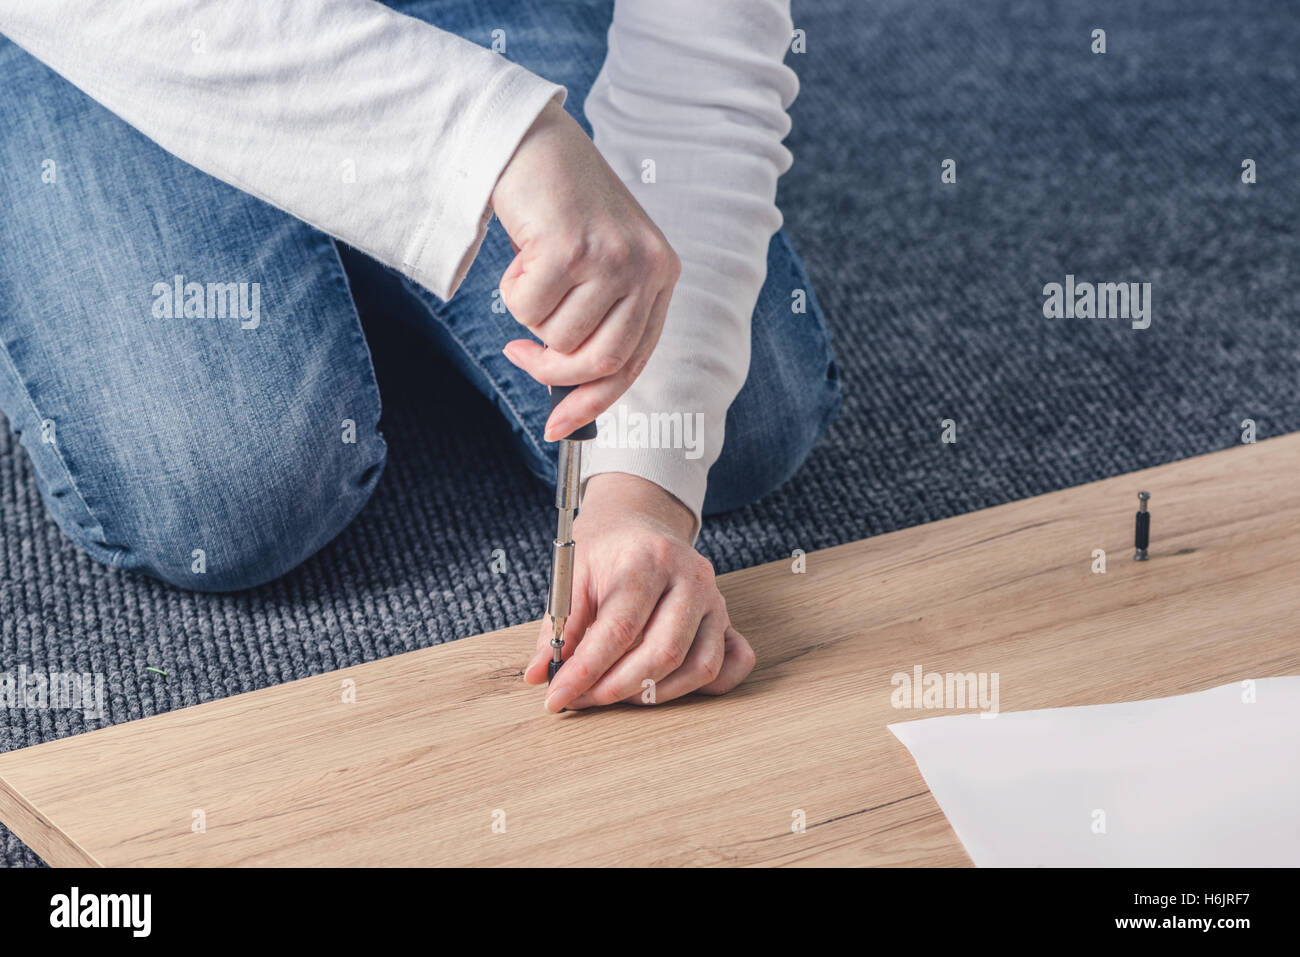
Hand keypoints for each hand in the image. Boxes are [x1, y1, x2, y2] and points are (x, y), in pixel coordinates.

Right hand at [490, 99, 679, 439]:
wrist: (532, 141)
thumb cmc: (560, 206)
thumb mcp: (598, 263)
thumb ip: (600, 316)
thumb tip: (572, 391)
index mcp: (661, 275)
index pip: (633, 361)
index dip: (594, 402)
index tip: (559, 427)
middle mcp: (646, 268)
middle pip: (600, 361)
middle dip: (552, 373)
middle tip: (519, 355)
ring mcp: (612, 257)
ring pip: (557, 336)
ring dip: (529, 315)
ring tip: (531, 269)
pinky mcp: (571, 248)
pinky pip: (527, 308)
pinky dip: (512, 289)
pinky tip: (521, 252)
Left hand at [524, 473, 755, 709]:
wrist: (639, 520)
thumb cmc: (605, 550)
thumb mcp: (572, 576)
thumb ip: (557, 628)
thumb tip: (539, 676)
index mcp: (647, 559)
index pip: (618, 629)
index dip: (586, 671)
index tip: (557, 697)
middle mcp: (688, 577)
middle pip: (663, 653)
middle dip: (618, 688)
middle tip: (585, 701)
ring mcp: (714, 598)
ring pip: (699, 666)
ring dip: (655, 694)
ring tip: (617, 695)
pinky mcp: (727, 617)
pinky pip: (732, 664)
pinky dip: (705, 687)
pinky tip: (667, 688)